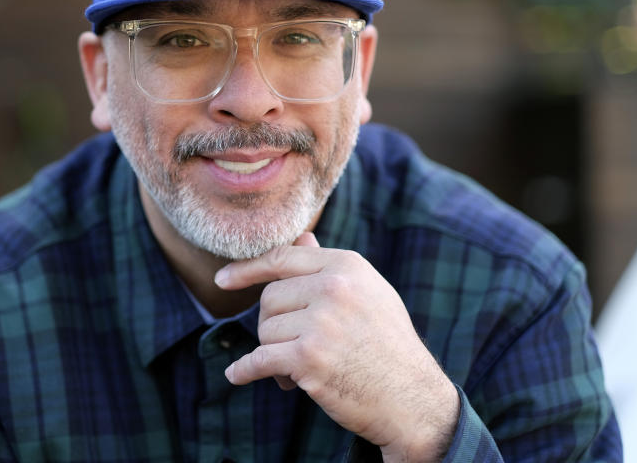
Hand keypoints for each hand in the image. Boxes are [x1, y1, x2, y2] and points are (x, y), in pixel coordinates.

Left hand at [214, 232, 458, 461]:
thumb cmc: (387, 345)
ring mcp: (321, 323)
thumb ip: (329, 268)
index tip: (223, 280)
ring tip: (303, 370)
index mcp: (347, 266)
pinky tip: (237, 375)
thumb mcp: (367, 294)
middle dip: (275, 325)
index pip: (282, 258)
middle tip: (299, 349)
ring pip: (265, 332)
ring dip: (275, 355)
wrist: (413, 399)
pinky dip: (245, 371)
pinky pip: (259, 360)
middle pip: (269, 299)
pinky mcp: (309, 358)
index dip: (247, 269)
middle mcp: (334, 288)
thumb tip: (301, 235)